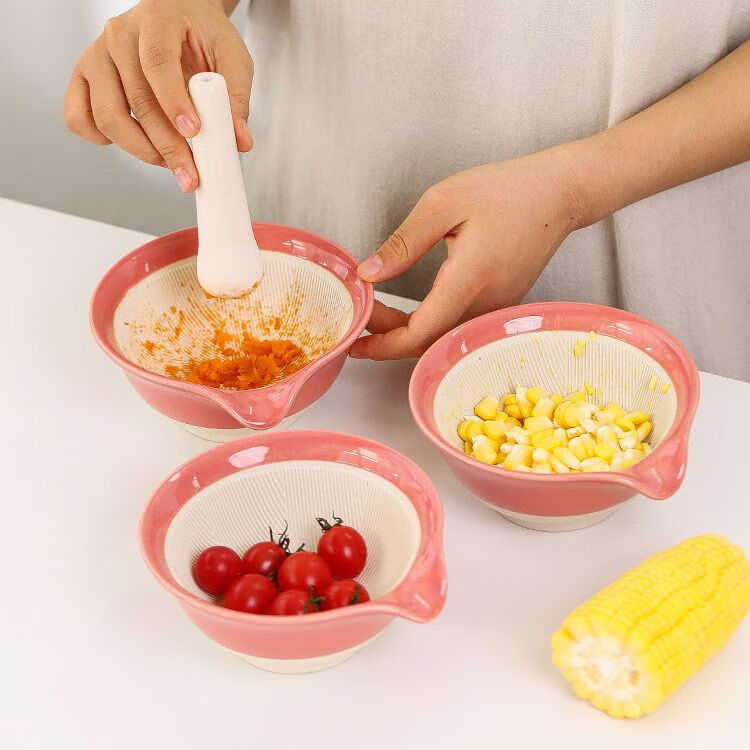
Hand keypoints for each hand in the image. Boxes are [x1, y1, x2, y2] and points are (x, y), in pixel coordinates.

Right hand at [63, 0, 251, 191]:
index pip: (157, 62)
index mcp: (156, 18)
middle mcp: (118, 34)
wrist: (180, 16)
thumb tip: (239, 141)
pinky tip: (136, 143)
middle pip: (136, 99)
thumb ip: (236, 97)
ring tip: (171, 163)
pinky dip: (104, 140)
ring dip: (141, 150)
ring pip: (106, 116)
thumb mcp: (231, 57)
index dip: (173, 102)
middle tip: (191, 174)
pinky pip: (79, 118)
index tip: (193, 132)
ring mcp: (96, 56)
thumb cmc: (203, 35)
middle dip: (167, 146)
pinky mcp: (83, 77)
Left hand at [349, 147, 584, 359]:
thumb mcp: (443, 204)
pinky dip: (428, 326)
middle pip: (428, 343)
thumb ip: (402, 243)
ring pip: (442, 339)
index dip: (382, 344)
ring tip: (377, 311)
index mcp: (469, 280)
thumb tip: (368, 274)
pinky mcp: (500, 307)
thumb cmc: (506, 190)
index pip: (419, 333)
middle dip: (387, 338)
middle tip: (360, 317)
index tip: (355, 340)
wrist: (560, 194)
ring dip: (406, 332)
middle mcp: (485, 305)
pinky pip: (457, 328)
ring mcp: (496, 310)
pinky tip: (409, 312)